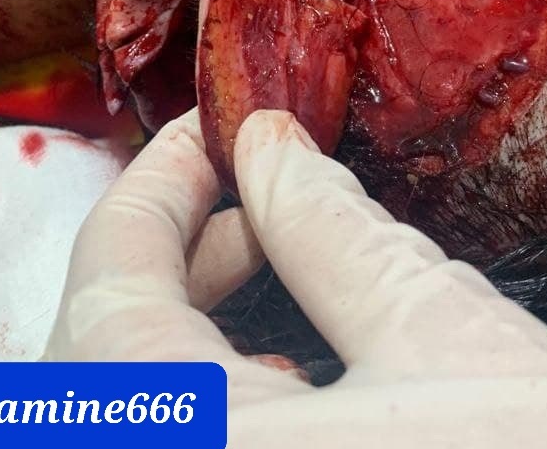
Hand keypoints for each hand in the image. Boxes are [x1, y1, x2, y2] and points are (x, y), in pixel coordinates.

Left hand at [46, 109, 546, 446]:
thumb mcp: (449, 340)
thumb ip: (332, 228)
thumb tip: (270, 147)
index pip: (109, 285)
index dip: (154, 187)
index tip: (206, 135)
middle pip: (97, 359)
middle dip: (170, 256)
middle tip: (247, 195)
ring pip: (124, 411)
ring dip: (181, 329)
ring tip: (264, 267)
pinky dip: (208, 404)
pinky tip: (280, 378)